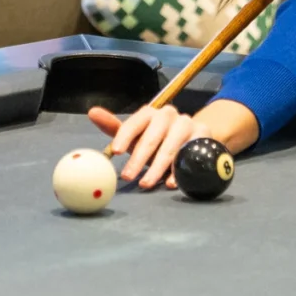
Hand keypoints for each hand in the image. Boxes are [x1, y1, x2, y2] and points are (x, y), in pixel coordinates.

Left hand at [88, 98, 260, 188]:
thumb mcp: (136, 135)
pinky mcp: (204, 136)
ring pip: (171, 147)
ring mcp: (188, 124)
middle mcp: (169, 115)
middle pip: (153, 136)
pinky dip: (179, 171)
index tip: (117, 152)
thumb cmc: (158, 139)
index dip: (126, 135)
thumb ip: (115, 128)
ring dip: (158, 168)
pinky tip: (171, 183)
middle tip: (128, 176)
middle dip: (139, 159)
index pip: (136, 121)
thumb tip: (92, 112)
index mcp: (150, 113)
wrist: (193, 137)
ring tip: (147, 183)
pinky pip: (190, 154)